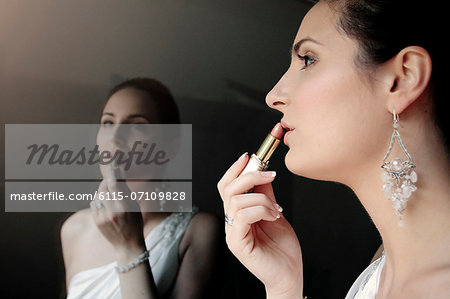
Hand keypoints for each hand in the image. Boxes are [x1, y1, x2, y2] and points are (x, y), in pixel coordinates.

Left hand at [90, 164, 144, 251]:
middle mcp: (112, 212)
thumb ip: (125, 193)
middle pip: (104, 188)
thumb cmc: (135, 224)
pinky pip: (94, 203)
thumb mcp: (135, 207)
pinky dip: (98, 199)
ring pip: (98, 195)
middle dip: (106, 181)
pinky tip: (105, 203)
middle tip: (110, 179)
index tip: (112, 165)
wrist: (127, 245)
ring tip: (110, 195)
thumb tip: (117, 177)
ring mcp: (102, 218)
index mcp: (125, 208)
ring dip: (102, 191)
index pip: (115, 185)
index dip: (112, 173)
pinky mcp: (96, 221)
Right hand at [218, 153, 302, 297]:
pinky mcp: (238, 244)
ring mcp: (232, 233)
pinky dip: (261, 210)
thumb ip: (266, 194)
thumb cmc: (283, 248)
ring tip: (277, 209)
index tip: (250, 156)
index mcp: (238, 214)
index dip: (235, 169)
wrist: (289, 275)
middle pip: (227, 189)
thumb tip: (263, 173)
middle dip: (249, 176)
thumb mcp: (275, 213)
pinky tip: (274, 216)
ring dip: (261, 199)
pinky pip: (242, 217)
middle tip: (270, 175)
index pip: (227, 186)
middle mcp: (231, 222)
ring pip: (236, 201)